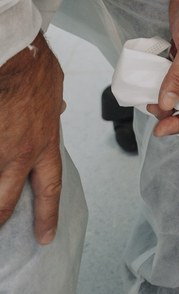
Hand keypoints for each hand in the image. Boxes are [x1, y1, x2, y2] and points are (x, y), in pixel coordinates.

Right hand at [0, 34, 64, 242]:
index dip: (48, 216)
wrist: (15, 56)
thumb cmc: (35, 67)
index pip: (49, 188)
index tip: (45, 237)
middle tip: (0, 228)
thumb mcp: (54, 90)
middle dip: (0, 220)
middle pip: (5, 202)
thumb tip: (58, 108)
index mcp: (43, 144)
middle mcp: (18, 155)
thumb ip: (53, 108)